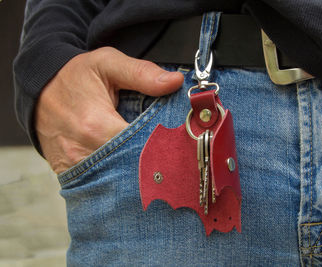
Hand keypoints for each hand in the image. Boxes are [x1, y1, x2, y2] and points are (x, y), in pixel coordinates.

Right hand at [35, 47, 183, 173]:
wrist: (39, 89)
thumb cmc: (74, 76)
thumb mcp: (107, 64)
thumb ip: (142, 74)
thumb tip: (175, 82)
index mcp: (97, 125)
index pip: (142, 147)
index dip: (163, 146)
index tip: (176, 141)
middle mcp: (86, 152)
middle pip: (132, 169)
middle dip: (153, 162)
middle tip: (168, 153)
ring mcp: (76, 167)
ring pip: (118, 181)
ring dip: (137, 173)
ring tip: (151, 159)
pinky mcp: (71, 174)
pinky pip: (101, 183)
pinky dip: (117, 178)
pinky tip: (129, 167)